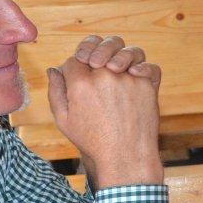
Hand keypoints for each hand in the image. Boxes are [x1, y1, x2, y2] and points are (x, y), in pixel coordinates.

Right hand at [47, 37, 162, 186]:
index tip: (79, 76)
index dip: (75, 66)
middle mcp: (105, 76)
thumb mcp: (64, 120)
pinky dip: (143, 67)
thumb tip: (54, 69)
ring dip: (119, 55)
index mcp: (81, 84)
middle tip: (97, 62)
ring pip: (125, 51)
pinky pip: (148, 66)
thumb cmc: (93, 140)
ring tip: (115, 67)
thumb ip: (56, 92)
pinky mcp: (147, 85)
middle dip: (94, 50)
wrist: (126, 157)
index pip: (74, 59)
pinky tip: (134, 75)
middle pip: (98, 46)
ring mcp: (128, 79)